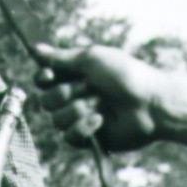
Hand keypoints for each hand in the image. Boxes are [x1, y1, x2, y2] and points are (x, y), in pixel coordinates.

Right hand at [33, 43, 164, 153]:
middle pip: (45, 101)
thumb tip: (34, 48)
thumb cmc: (126, 76)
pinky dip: (84, 127)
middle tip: (89, 89)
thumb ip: (61, 57)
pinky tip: (101, 121)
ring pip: (56, 120)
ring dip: (77, 111)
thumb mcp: (92, 59)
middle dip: (64, 95)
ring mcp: (80, 118)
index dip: (43, 79)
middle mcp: (74, 97)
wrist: (151, 104)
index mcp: (75, 76)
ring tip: (101, 106)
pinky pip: (69, 136)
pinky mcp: (88, 138)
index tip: (50, 76)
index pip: (42, 80)